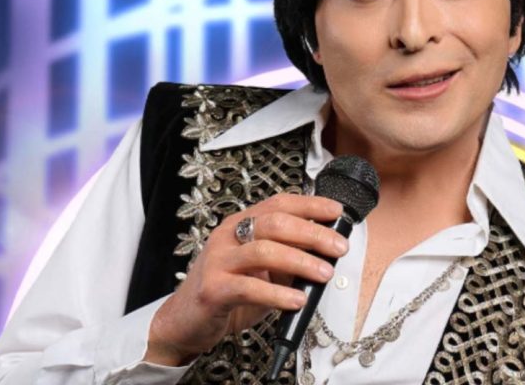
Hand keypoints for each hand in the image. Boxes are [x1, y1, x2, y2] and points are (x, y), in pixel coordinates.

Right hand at [144, 193, 348, 365]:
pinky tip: (297, 300)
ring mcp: (217, 261)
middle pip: (275, 223)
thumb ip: (287, 261)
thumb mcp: (262, 272)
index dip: (310, 205)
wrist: (185, 321)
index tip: (337, 212)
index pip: (278, 204)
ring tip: (324, 274)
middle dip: (313, 233)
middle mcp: (227, 236)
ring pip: (263, 251)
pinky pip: (249, 287)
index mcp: (240, 225)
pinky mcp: (212, 289)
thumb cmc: (227, 292)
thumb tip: (326, 256)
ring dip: (300, 261)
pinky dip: (278, 294)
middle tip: (339, 247)